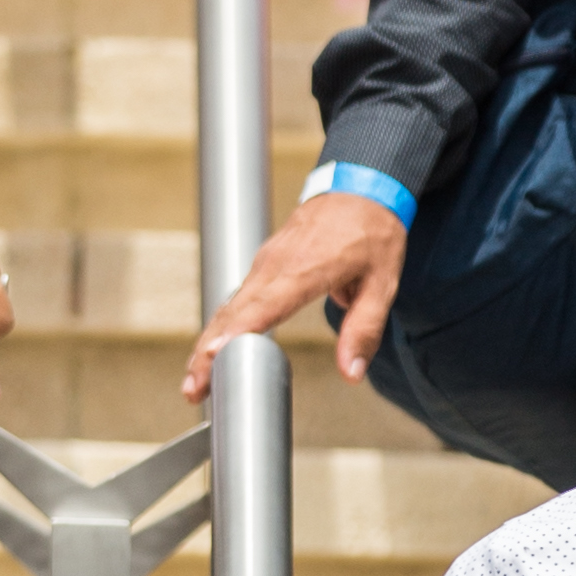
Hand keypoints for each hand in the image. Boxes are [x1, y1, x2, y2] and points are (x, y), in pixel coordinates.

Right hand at [184, 191, 403, 404]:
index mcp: (306, 268)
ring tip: (195, 382)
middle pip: (233, 312)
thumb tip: (351, 372)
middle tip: (192, 390)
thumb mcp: (383, 283)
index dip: (237, 331)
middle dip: (208, 352)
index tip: (212, 354)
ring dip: (209, 342)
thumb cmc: (373, 231)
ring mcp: (265, 262)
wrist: (361, 185)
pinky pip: (237, 298)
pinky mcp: (264, 264)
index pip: (265, 305)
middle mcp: (276, 264)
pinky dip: (222, 326)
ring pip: (229, 306)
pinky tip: (213, 350)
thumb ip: (363, 329)